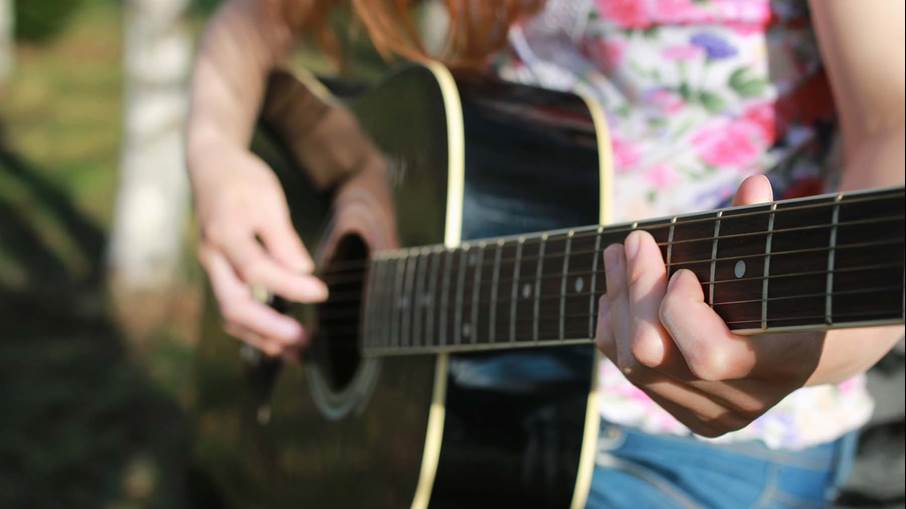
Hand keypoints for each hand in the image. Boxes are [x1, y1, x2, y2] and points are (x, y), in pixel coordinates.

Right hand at [193, 143, 327, 356]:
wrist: (210, 166)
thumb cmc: (243, 180)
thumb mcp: (268, 200)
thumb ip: (282, 239)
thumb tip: (303, 272)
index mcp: (225, 234)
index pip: (257, 270)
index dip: (290, 287)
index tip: (321, 293)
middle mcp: (213, 257)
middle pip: (234, 305)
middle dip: (270, 328)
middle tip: (305, 340)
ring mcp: (213, 268)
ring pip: (231, 314)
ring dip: (262, 336)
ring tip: (296, 351)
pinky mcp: (220, 273)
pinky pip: (232, 307)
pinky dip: (254, 327)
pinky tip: (278, 337)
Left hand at [595, 175, 824, 436]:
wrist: (806, 348)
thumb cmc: (791, 288)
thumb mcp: (784, 259)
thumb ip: (766, 227)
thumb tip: (752, 186)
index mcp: (780, 363)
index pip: (708, 355)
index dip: (680, 311)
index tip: (682, 271)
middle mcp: (741, 400)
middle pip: (652, 356)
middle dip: (636, 291)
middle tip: (635, 241)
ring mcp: (707, 413)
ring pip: (631, 362)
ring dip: (619, 300)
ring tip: (620, 253)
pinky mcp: (681, 411)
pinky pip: (624, 366)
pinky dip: (615, 322)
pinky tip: (619, 288)